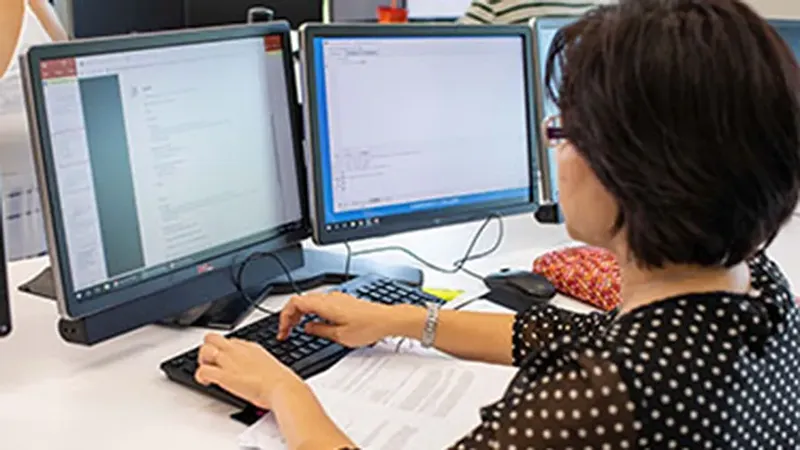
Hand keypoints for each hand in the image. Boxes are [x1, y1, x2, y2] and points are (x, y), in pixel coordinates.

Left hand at [195, 333, 306, 409]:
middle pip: (211, 337)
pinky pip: (202, 371)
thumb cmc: (279, 380)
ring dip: (202, 361)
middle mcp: (236, 350)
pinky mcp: (223, 376)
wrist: (280, 387)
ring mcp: (228, 362)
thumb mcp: (268, 363)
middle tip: (211, 362)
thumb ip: (257, 362)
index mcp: (248, 346)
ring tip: (208, 372)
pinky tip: (205, 382)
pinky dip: (200, 377)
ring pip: (204, 349)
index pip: (229, 340)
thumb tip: (256, 368)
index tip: (226, 360)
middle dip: (207, 348)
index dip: (224, 350)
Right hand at [278, 292, 394, 347]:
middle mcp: (330, 297)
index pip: (295, 303)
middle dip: (290, 316)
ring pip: (310, 301)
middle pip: (301, 300)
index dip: (284, 316)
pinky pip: (321, 303)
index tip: (283, 330)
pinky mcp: (343, 301)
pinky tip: (315, 323)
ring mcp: (337, 297)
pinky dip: (312, 312)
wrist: (387, 320)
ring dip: (301, 314)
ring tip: (298, 328)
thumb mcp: (340, 336)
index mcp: (325, 304)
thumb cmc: (368, 327)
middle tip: (287, 331)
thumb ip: (320, 330)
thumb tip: (308, 328)